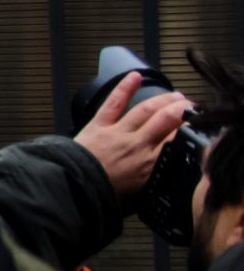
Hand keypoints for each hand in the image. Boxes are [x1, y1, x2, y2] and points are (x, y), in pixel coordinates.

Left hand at [76, 71, 192, 201]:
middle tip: (190, 105)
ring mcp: (118, 133)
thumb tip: (170, 168)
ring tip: (176, 96)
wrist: (76, 189)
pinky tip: (135, 76)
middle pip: (166, 120)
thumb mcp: (142, 192)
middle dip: (181, 110)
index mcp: (150, 164)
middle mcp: (137, 146)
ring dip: (163, 100)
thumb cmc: (106, 193)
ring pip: (146, 110)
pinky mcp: (99, 125)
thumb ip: (157, 177)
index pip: (176, 140)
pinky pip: (114, 102)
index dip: (188, 129)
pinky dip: (125, 87)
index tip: (195, 123)